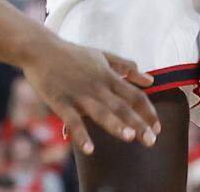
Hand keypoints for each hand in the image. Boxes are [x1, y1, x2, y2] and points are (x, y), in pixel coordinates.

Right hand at [20, 33, 159, 155]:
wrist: (41, 49)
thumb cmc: (73, 54)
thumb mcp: (102, 56)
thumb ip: (126, 67)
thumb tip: (150, 80)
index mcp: (107, 75)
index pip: (133, 94)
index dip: (147, 110)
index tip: (157, 127)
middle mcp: (97, 86)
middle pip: (121, 106)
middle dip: (137, 123)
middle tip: (151, 141)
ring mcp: (79, 94)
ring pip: (100, 111)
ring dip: (115, 124)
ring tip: (129, 137)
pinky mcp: (61, 102)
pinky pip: (73, 121)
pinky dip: (81, 134)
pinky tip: (89, 149)